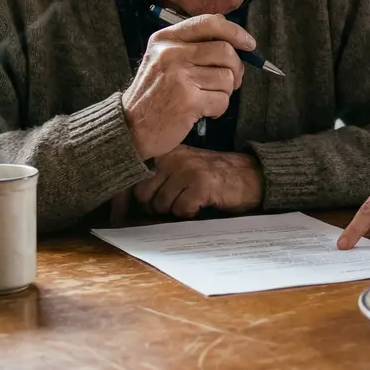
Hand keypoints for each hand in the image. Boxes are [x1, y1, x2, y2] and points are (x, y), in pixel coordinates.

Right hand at [121, 14, 254, 160]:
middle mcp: (171, 53)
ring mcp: (179, 76)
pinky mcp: (188, 100)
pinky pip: (222, 100)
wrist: (130, 127)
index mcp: (166, 39)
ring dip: (225, 92)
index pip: (209, 23)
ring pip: (227, 77)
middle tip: (231, 81)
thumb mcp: (162, 59)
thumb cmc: (153, 94)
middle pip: (225, 51)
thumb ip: (191, 43)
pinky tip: (203, 111)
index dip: (235, 32)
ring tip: (208, 98)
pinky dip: (218, 109)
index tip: (248, 43)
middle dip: (236, 68)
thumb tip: (229, 31)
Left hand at [132, 146, 263, 218]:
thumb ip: (158, 177)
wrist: (250, 175)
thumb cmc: (213, 176)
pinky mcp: (201, 184)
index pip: (133, 177)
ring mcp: (188, 169)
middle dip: (154, 206)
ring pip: (161, 205)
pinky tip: (202, 204)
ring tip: (191, 200)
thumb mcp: (182, 168)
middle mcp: (174, 156)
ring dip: (174, 210)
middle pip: (143, 194)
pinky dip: (190, 213)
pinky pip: (181, 210)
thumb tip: (125, 205)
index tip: (120, 217)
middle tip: (173, 204)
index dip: (126, 200)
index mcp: (166, 151)